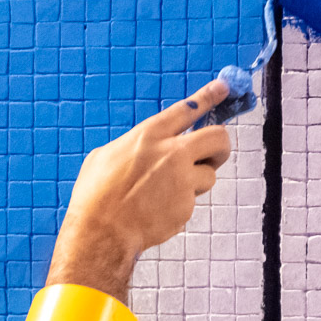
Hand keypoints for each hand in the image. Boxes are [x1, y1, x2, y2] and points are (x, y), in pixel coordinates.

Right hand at [47, 78, 233, 287]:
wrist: (101, 232)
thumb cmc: (96, 195)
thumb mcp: (105, 156)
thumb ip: (134, 146)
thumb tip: (145, 147)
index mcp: (149, 135)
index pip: (188, 109)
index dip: (209, 96)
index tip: (225, 88)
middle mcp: (171, 153)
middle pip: (218, 138)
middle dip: (220, 146)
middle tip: (212, 156)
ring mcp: (182, 181)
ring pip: (208, 176)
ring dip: (194, 183)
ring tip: (165, 193)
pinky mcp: (186, 206)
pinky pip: (190, 202)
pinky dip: (177, 207)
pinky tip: (155, 212)